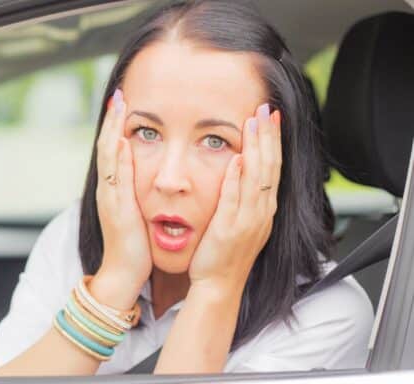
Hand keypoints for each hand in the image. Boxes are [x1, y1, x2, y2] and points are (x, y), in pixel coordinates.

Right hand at [90, 89, 150, 309]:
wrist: (124, 272)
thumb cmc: (134, 243)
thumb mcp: (136, 210)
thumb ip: (138, 190)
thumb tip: (147, 173)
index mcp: (116, 187)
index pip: (115, 148)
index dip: (117, 124)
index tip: (124, 101)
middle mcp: (109, 188)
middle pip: (107, 145)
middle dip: (112, 119)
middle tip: (119, 92)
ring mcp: (110, 198)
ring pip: (108, 157)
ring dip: (112, 130)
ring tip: (118, 105)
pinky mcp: (117, 210)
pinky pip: (117, 179)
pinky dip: (117, 159)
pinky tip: (122, 141)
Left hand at [188, 104, 281, 293]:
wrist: (218, 285)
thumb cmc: (224, 254)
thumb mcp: (238, 221)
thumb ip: (241, 196)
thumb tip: (240, 167)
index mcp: (264, 209)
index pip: (272, 167)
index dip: (272, 141)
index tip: (271, 117)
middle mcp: (261, 212)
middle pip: (269, 167)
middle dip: (268, 136)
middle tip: (266, 108)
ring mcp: (248, 221)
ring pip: (257, 178)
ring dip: (256, 148)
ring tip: (254, 122)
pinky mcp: (230, 229)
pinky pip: (235, 200)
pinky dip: (237, 179)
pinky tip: (237, 159)